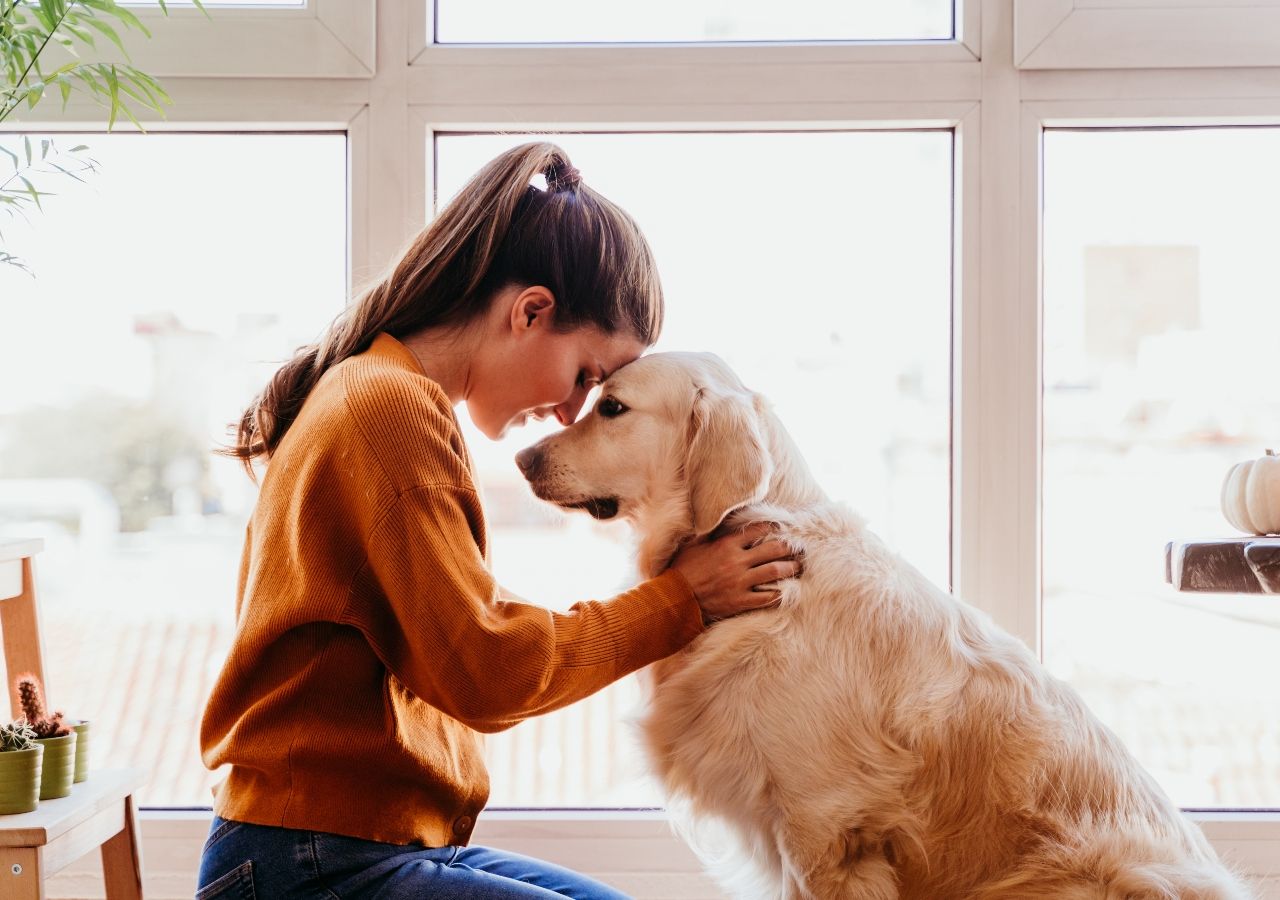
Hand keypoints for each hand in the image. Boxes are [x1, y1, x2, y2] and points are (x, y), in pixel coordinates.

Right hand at [669, 522, 800, 625]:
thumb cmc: (681, 570)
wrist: (675, 599)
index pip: (757, 531)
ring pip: (775, 572)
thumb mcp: (693, 545)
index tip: (781, 527)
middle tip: (799, 547)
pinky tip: (788, 591)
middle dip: (789, 547)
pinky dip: (780, 594)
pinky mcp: (741, 601)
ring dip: (791, 568)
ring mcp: (741, 583)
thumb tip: (717, 520)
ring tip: (799, 566)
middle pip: (773, 550)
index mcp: (726, 545)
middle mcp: (737, 562)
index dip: (772, 527)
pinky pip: (767, 597)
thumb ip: (709, 533)